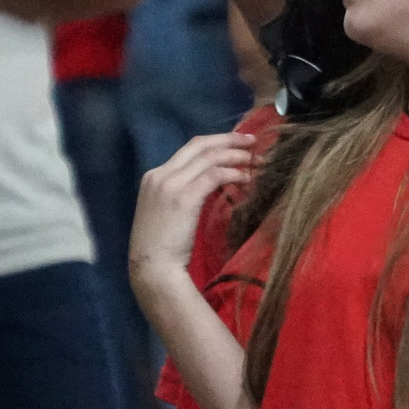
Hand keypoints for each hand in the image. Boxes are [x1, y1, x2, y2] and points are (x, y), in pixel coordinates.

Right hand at [131, 134, 255, 286]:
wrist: (153, 269)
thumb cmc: (162, 248)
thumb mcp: (168, 212)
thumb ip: (183, 193)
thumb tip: (211, 183)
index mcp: (153, 176)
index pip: (188, 149)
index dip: (215, 143)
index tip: (235, 143)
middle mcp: (160, 174)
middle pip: (199, 145)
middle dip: (228, 140)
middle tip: (251, 140)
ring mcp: (170, 184)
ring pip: (209, 157)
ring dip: (235, 156)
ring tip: (255, 161)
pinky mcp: (184, 197)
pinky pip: (214, 175)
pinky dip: (233, 173)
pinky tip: (246, 179)